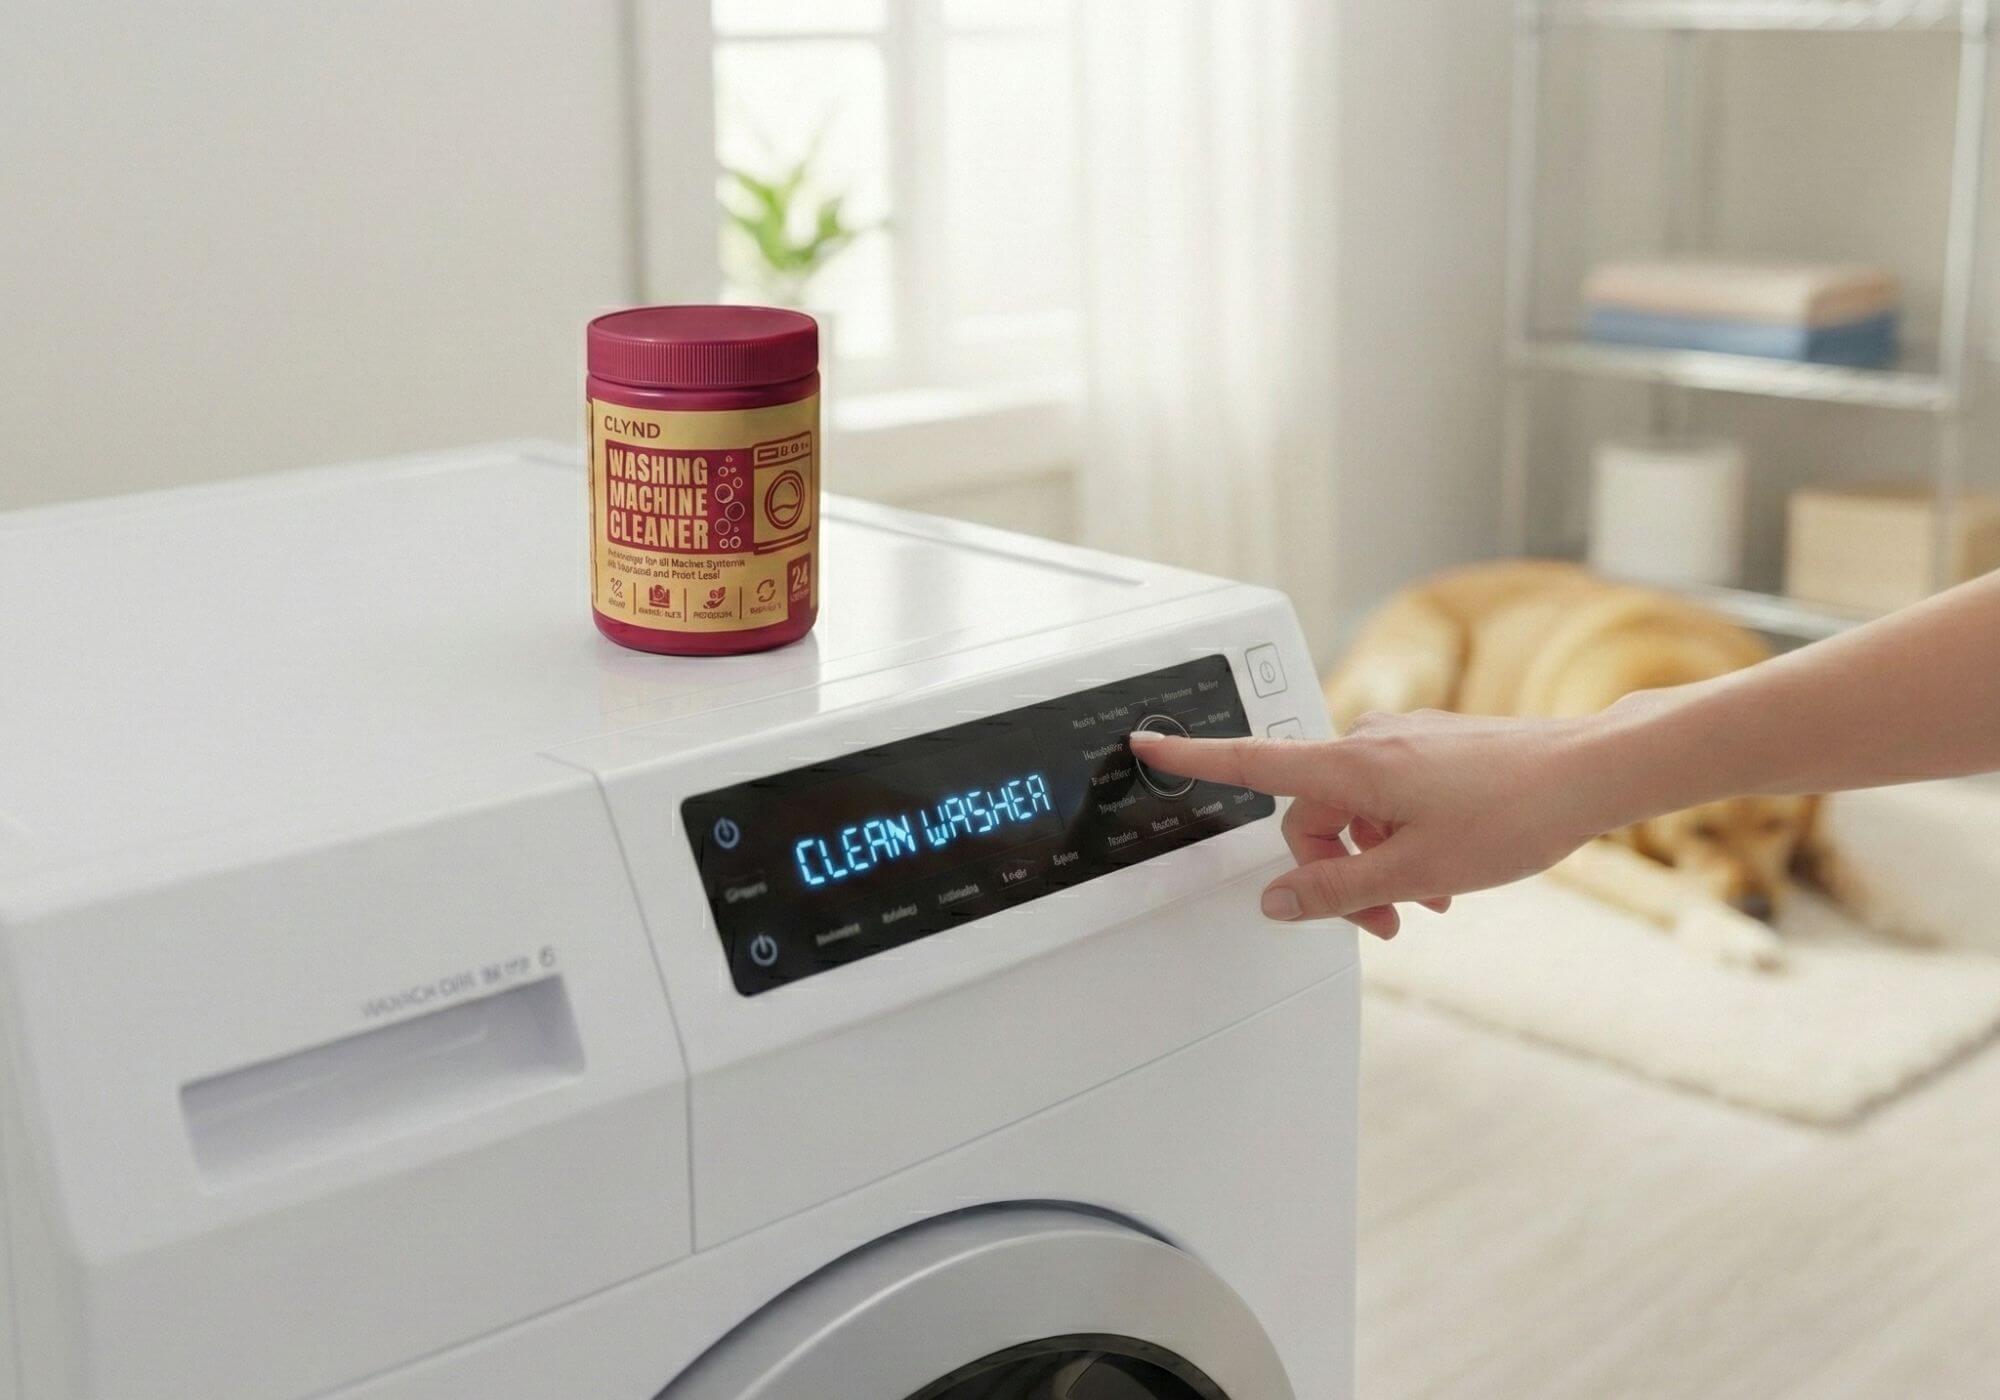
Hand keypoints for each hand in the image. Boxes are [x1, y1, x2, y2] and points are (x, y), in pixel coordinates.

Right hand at [1129, 709, 1615, 937]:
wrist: (1590, 772)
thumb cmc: (1513, 812)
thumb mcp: (1414, 872)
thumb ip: (1337, 891)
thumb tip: (1278, 900)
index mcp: (1349, 768)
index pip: (1250, 763)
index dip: (1193, 760)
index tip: (1148, 743)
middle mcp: (1368, 745)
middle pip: (1311, 814)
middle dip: (1333, 871)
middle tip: (1379, 921)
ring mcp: (1404, 744)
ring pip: (1356, 812)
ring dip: (1375, 862)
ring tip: (1424, 903)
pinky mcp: (1435, 750)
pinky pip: (1392, 800)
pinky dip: (1403, 839)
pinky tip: (1444, 874)